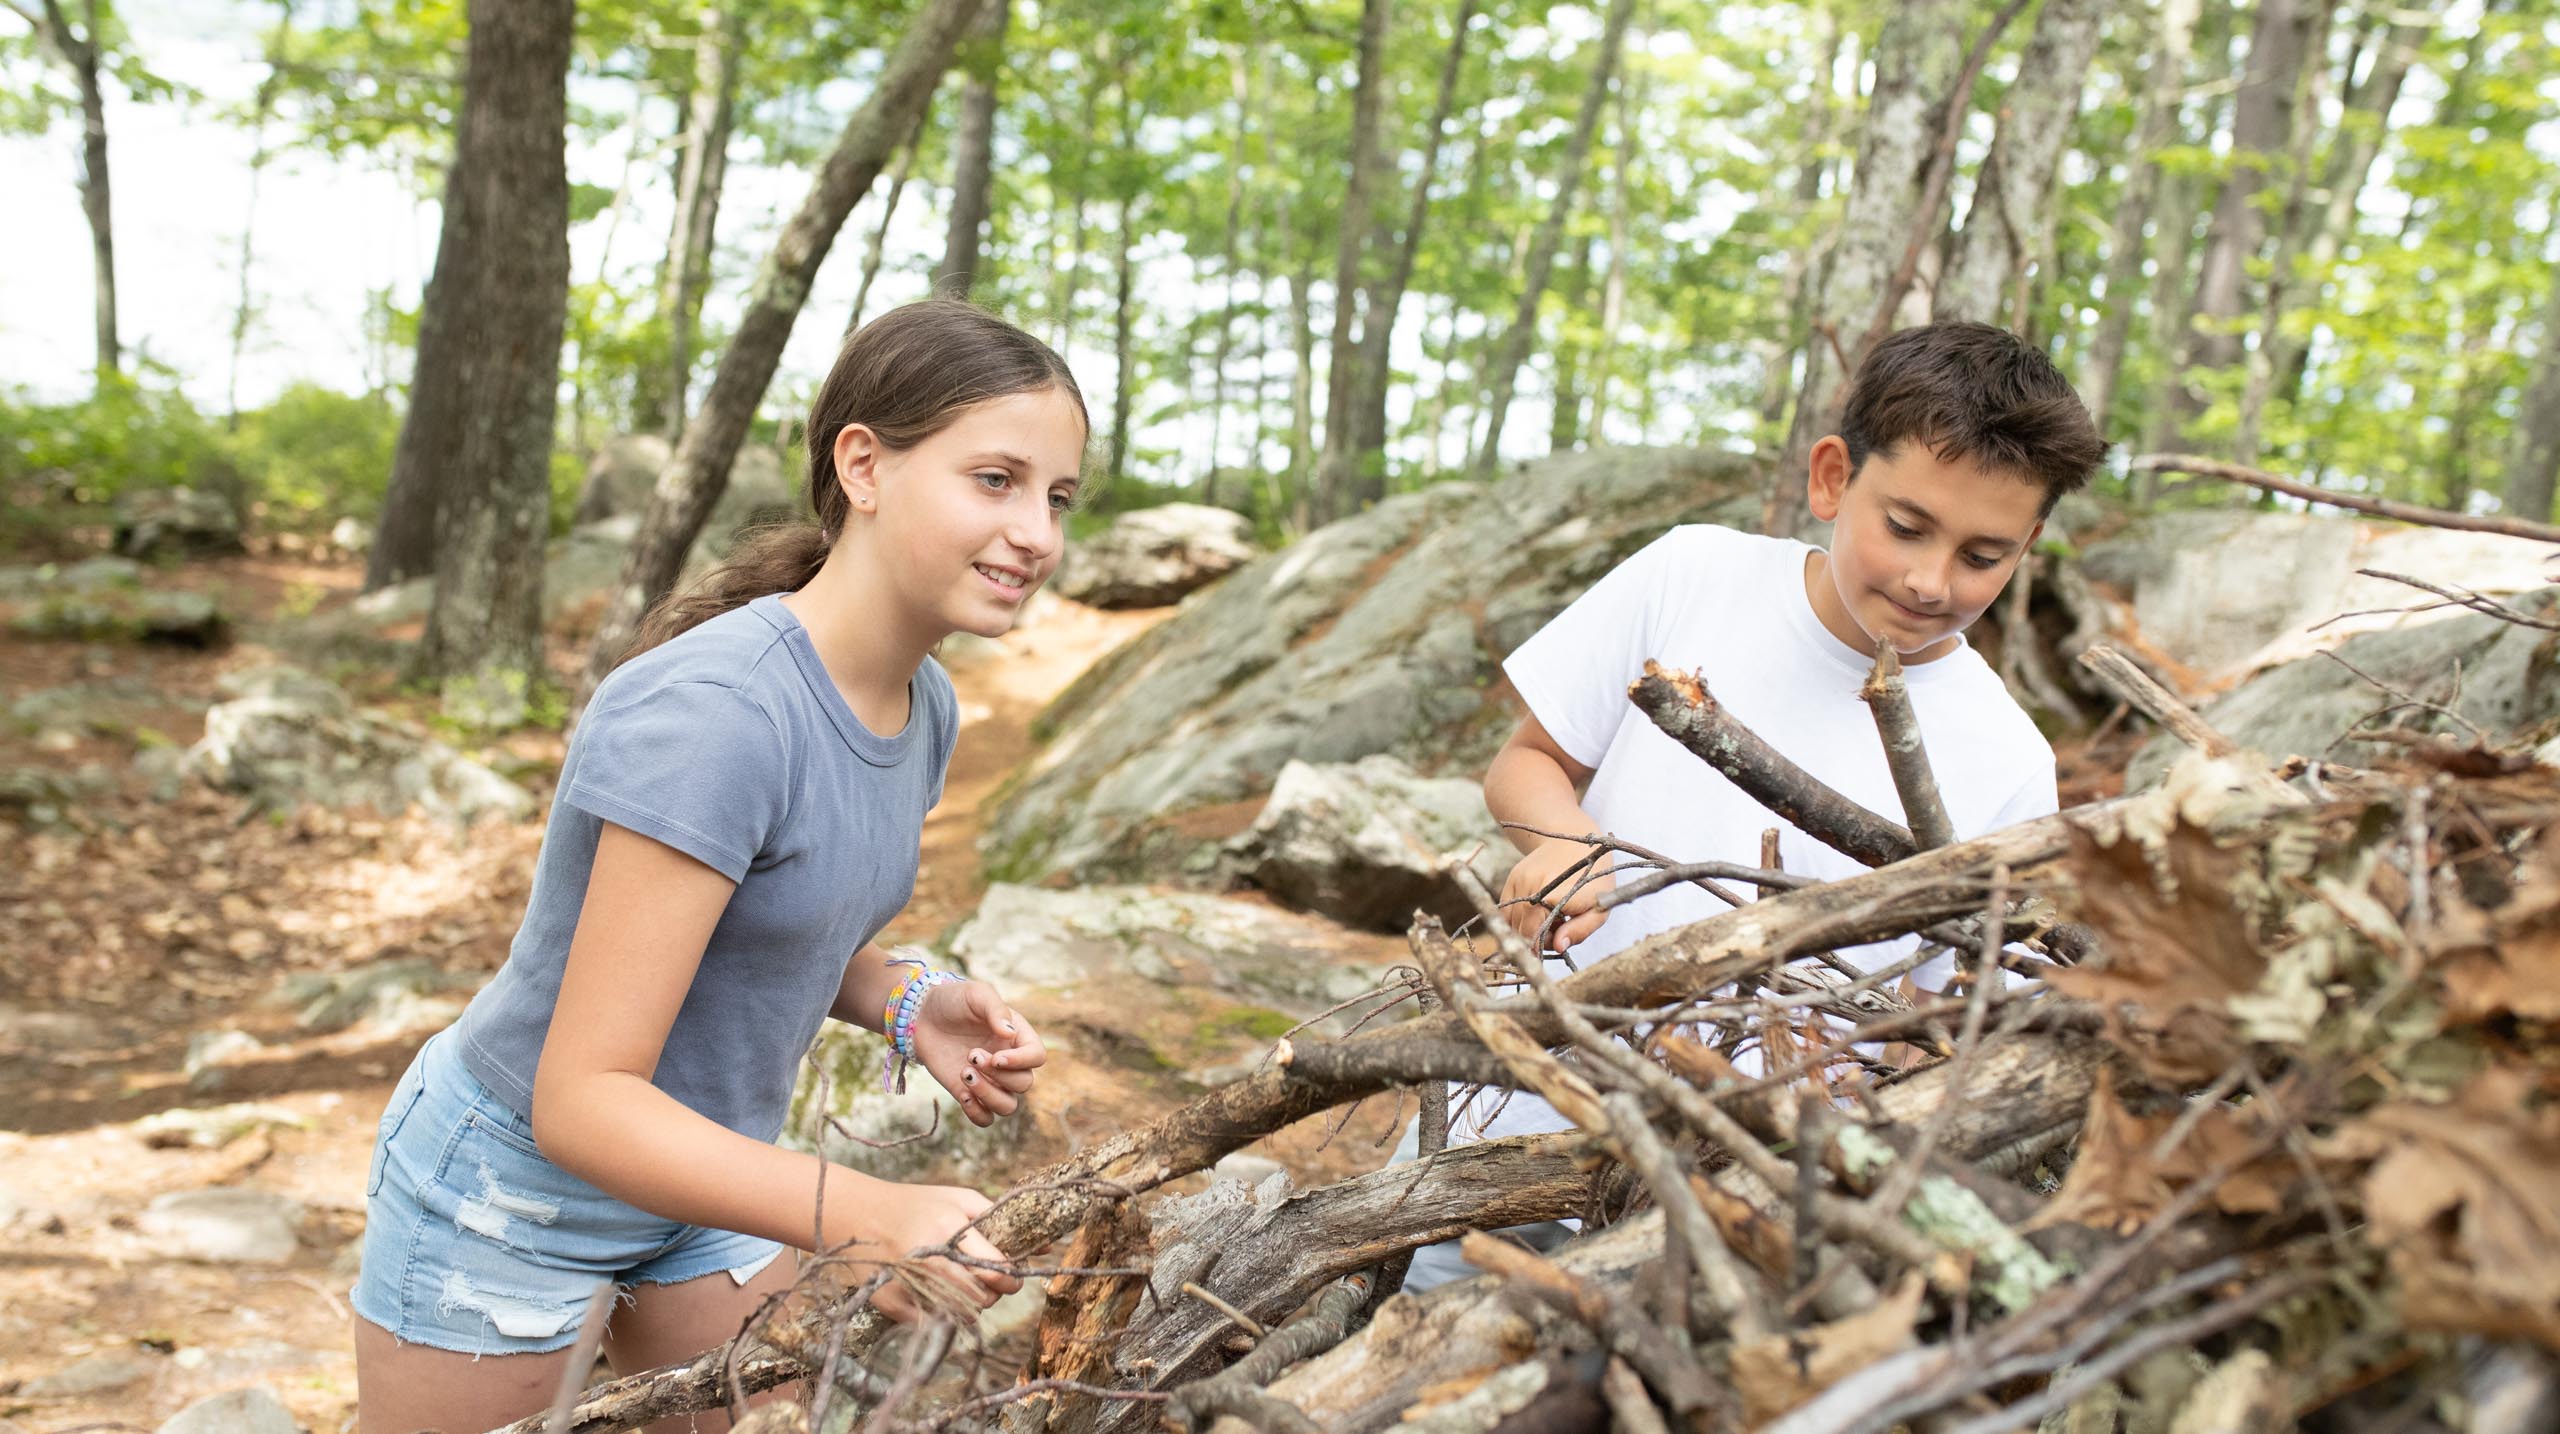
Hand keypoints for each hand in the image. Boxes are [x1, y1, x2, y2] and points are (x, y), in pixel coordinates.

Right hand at [859, 1180, 1019, 1321]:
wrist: (857, 1215)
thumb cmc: (917, 1204)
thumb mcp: (958, 1198)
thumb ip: (999, 1219)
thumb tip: (1045, 1247)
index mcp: (947, 1228)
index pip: (996, 1270)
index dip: (1012, 1279)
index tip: (1012, 1276)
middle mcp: (928, 1258)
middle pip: (982, 1298)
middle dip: (994, 1293)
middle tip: (987, 1281)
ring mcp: (908, 1284)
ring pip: (962, 1316)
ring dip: (971, 1305)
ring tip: (961, 1283)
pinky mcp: (892, 1304)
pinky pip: (935, 1323)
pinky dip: (943, 1312)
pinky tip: (936, 1291)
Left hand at [911, 979, 1046, 1126]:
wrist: (922, 1016)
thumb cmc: (954, 1001)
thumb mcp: (976, 995)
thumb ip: (996, 1009)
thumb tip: (1009, 1033)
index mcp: (1017, 1037)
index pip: (1037, 1057)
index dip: (1021, 1061)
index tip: (996, 1057)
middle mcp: (1009, 1062)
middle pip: (1024, 1084)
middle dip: (998, 1075)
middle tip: (971, 1055)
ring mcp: (990, 1081)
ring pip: (1008, 1106)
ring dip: (988, 1095)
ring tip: (964, 1073)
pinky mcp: (970, 1094)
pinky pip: (986, 1119)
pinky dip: (977, 1113)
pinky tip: (962, 1094)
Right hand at [1499, 838, 1614, 952]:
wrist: (1575, 841)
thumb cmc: (1593, 879)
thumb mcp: (1598, 908)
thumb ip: (1579, 931)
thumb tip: (1558, 948)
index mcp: (1554, 897)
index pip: (1534, 935)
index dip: (1542, 947)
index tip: (1553, 947)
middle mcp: (1531, 888)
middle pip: (1520, 929)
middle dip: (1535, 939)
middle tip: (1555, 933)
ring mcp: (1519, 881)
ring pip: (1510, 921)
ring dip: (1525, 928)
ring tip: (1547, 921)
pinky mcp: (1512, 878)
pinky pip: (1506, 908)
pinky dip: (1517, 918)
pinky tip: (1536, 912)